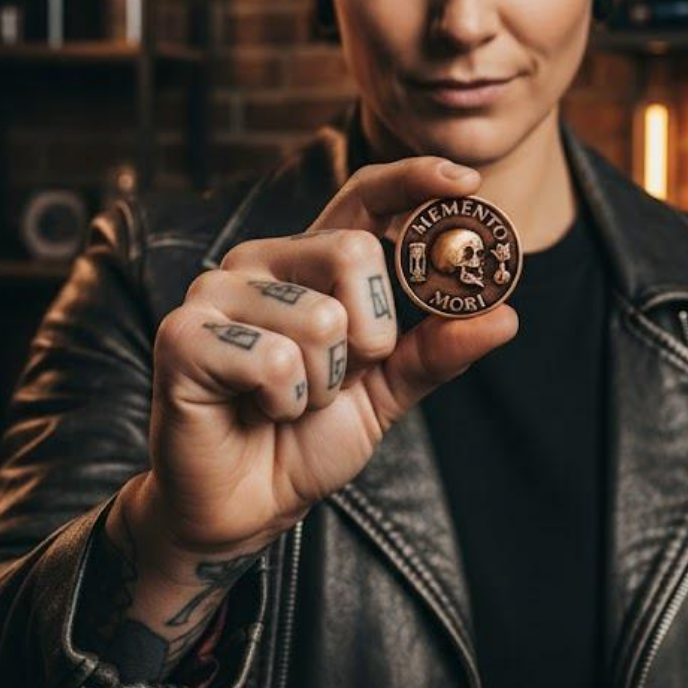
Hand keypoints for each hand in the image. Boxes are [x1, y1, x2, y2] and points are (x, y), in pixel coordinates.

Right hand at [134, 156, 518, 564]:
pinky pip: (272, 360)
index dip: (416, 180)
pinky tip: (256, 411)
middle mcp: (262, 261)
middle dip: (371, 333)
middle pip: (353, 251)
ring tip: (290, 402)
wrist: (247, 507)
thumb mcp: (387, 394)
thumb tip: (504, 316)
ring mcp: (216, 292)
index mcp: (310, 262)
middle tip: (343, 375)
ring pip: (318, 318)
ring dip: (323, 385)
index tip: (470, 182)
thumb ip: (436, 352)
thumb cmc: (305, 441)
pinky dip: (283, 403)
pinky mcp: (183, 334)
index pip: (364, 195)